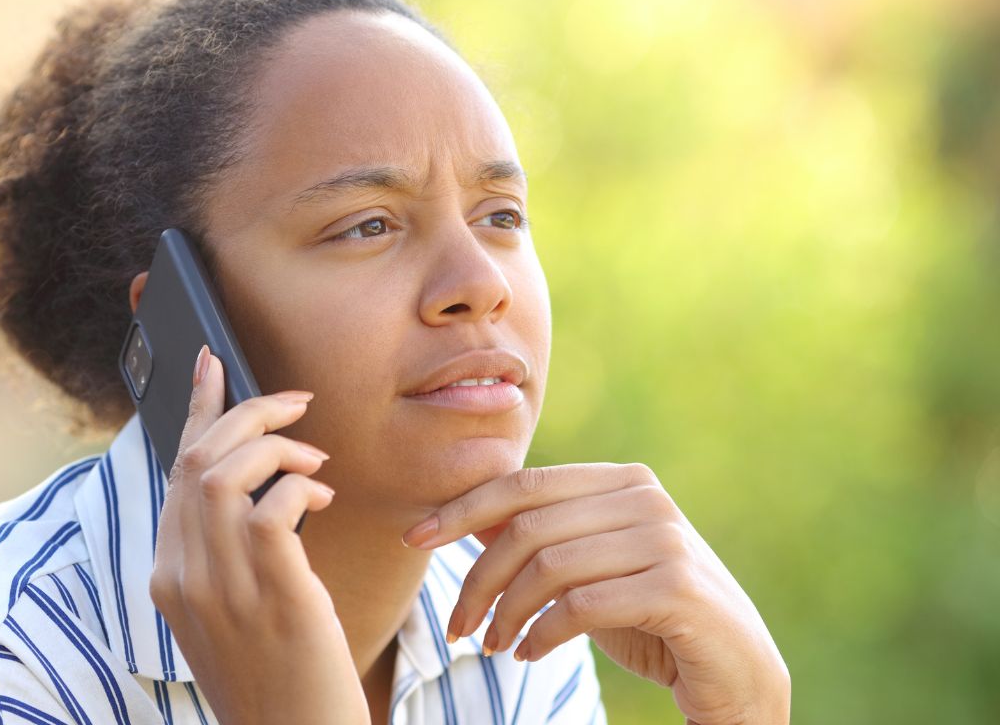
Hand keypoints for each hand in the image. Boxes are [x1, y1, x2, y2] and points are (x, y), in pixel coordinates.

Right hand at [149, 346, 369, 724]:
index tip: (213, 365)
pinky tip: (325, 497)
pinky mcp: (273, 593)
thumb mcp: (232, 609)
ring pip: (226, 473)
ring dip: (277, 446)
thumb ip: (225, 551)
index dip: (198, 410)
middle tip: (295, 402)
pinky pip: (274, 508)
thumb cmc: (275, 673)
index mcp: (168, 576)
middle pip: (198, 460)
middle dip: (247, 412)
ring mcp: (222, 586)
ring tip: (316, 459)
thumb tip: (260, 486)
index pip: (177, 472)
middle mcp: (182, 576)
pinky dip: (300, 486)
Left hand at [401, 463, 790, 724]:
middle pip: (527, 527)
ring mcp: (665, 539)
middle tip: (457, 627)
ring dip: (505, 614)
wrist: (736, 669)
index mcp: (622, 480)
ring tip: (492, 646)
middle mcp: (645, 498)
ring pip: (547, 566)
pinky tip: (529, 654)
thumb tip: (465, 517)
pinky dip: (542, 634)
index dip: (462, 509)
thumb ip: (542, 537)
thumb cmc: (650, 616)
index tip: (414, 538)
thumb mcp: (589, 569)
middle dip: (477, 578)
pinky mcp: (675, 588)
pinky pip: (579, 606)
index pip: (523, 484)